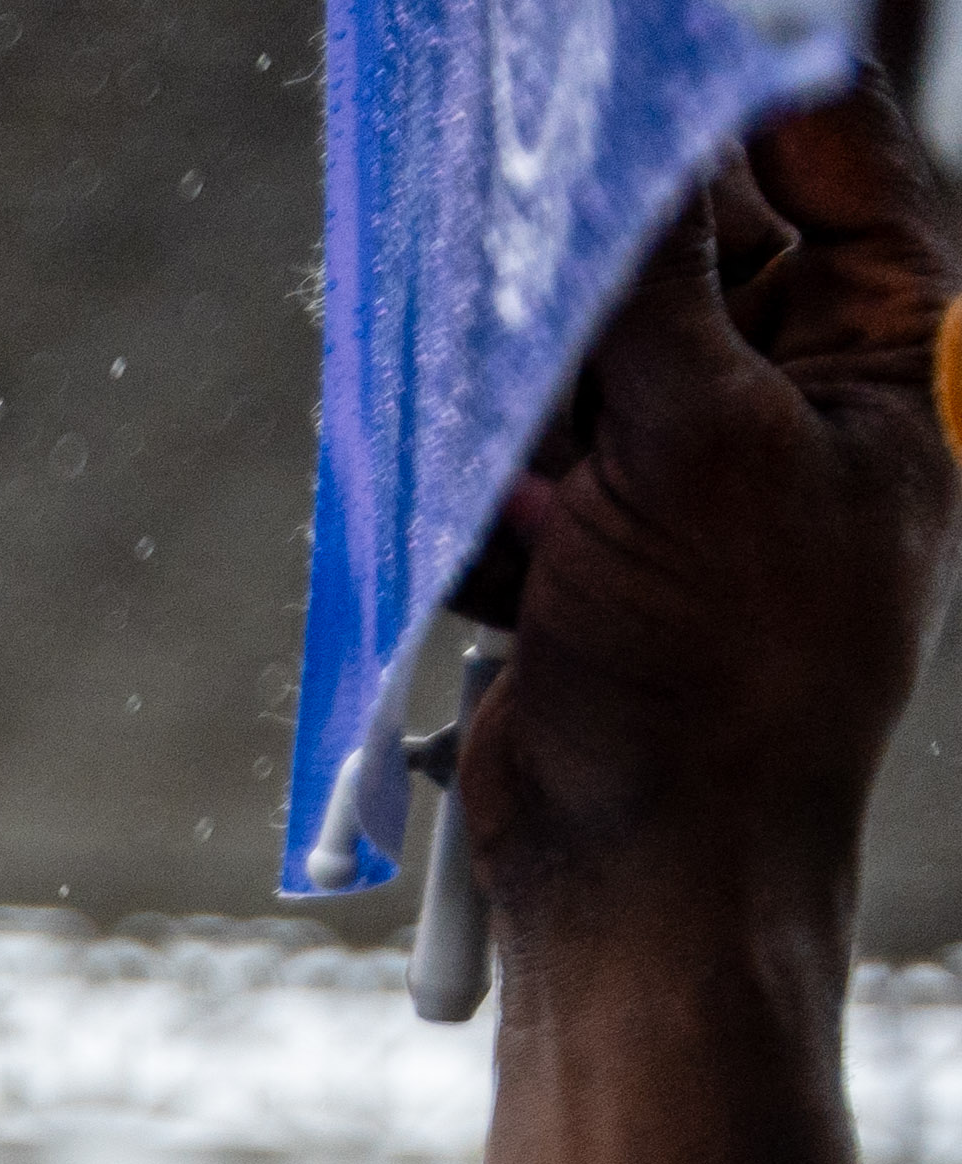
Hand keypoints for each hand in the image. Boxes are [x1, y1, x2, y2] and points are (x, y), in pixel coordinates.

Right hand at [466, 97, 961, 915]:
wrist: (644, 876)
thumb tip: (627, 146)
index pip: (830, 154)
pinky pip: (511, 444)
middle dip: (593, 262)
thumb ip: (655, 289)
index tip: (621, 69)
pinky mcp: (584, 527)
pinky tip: (497, 540)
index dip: (734, 104)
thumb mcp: (699, 447)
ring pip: (574, 341)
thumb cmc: (726, 677)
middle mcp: (795, 383)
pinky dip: (480, 477)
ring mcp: (683, 456)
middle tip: (525, 249)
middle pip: (682, 238)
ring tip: (533, 475)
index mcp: (888, 346)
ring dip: (522, 388)